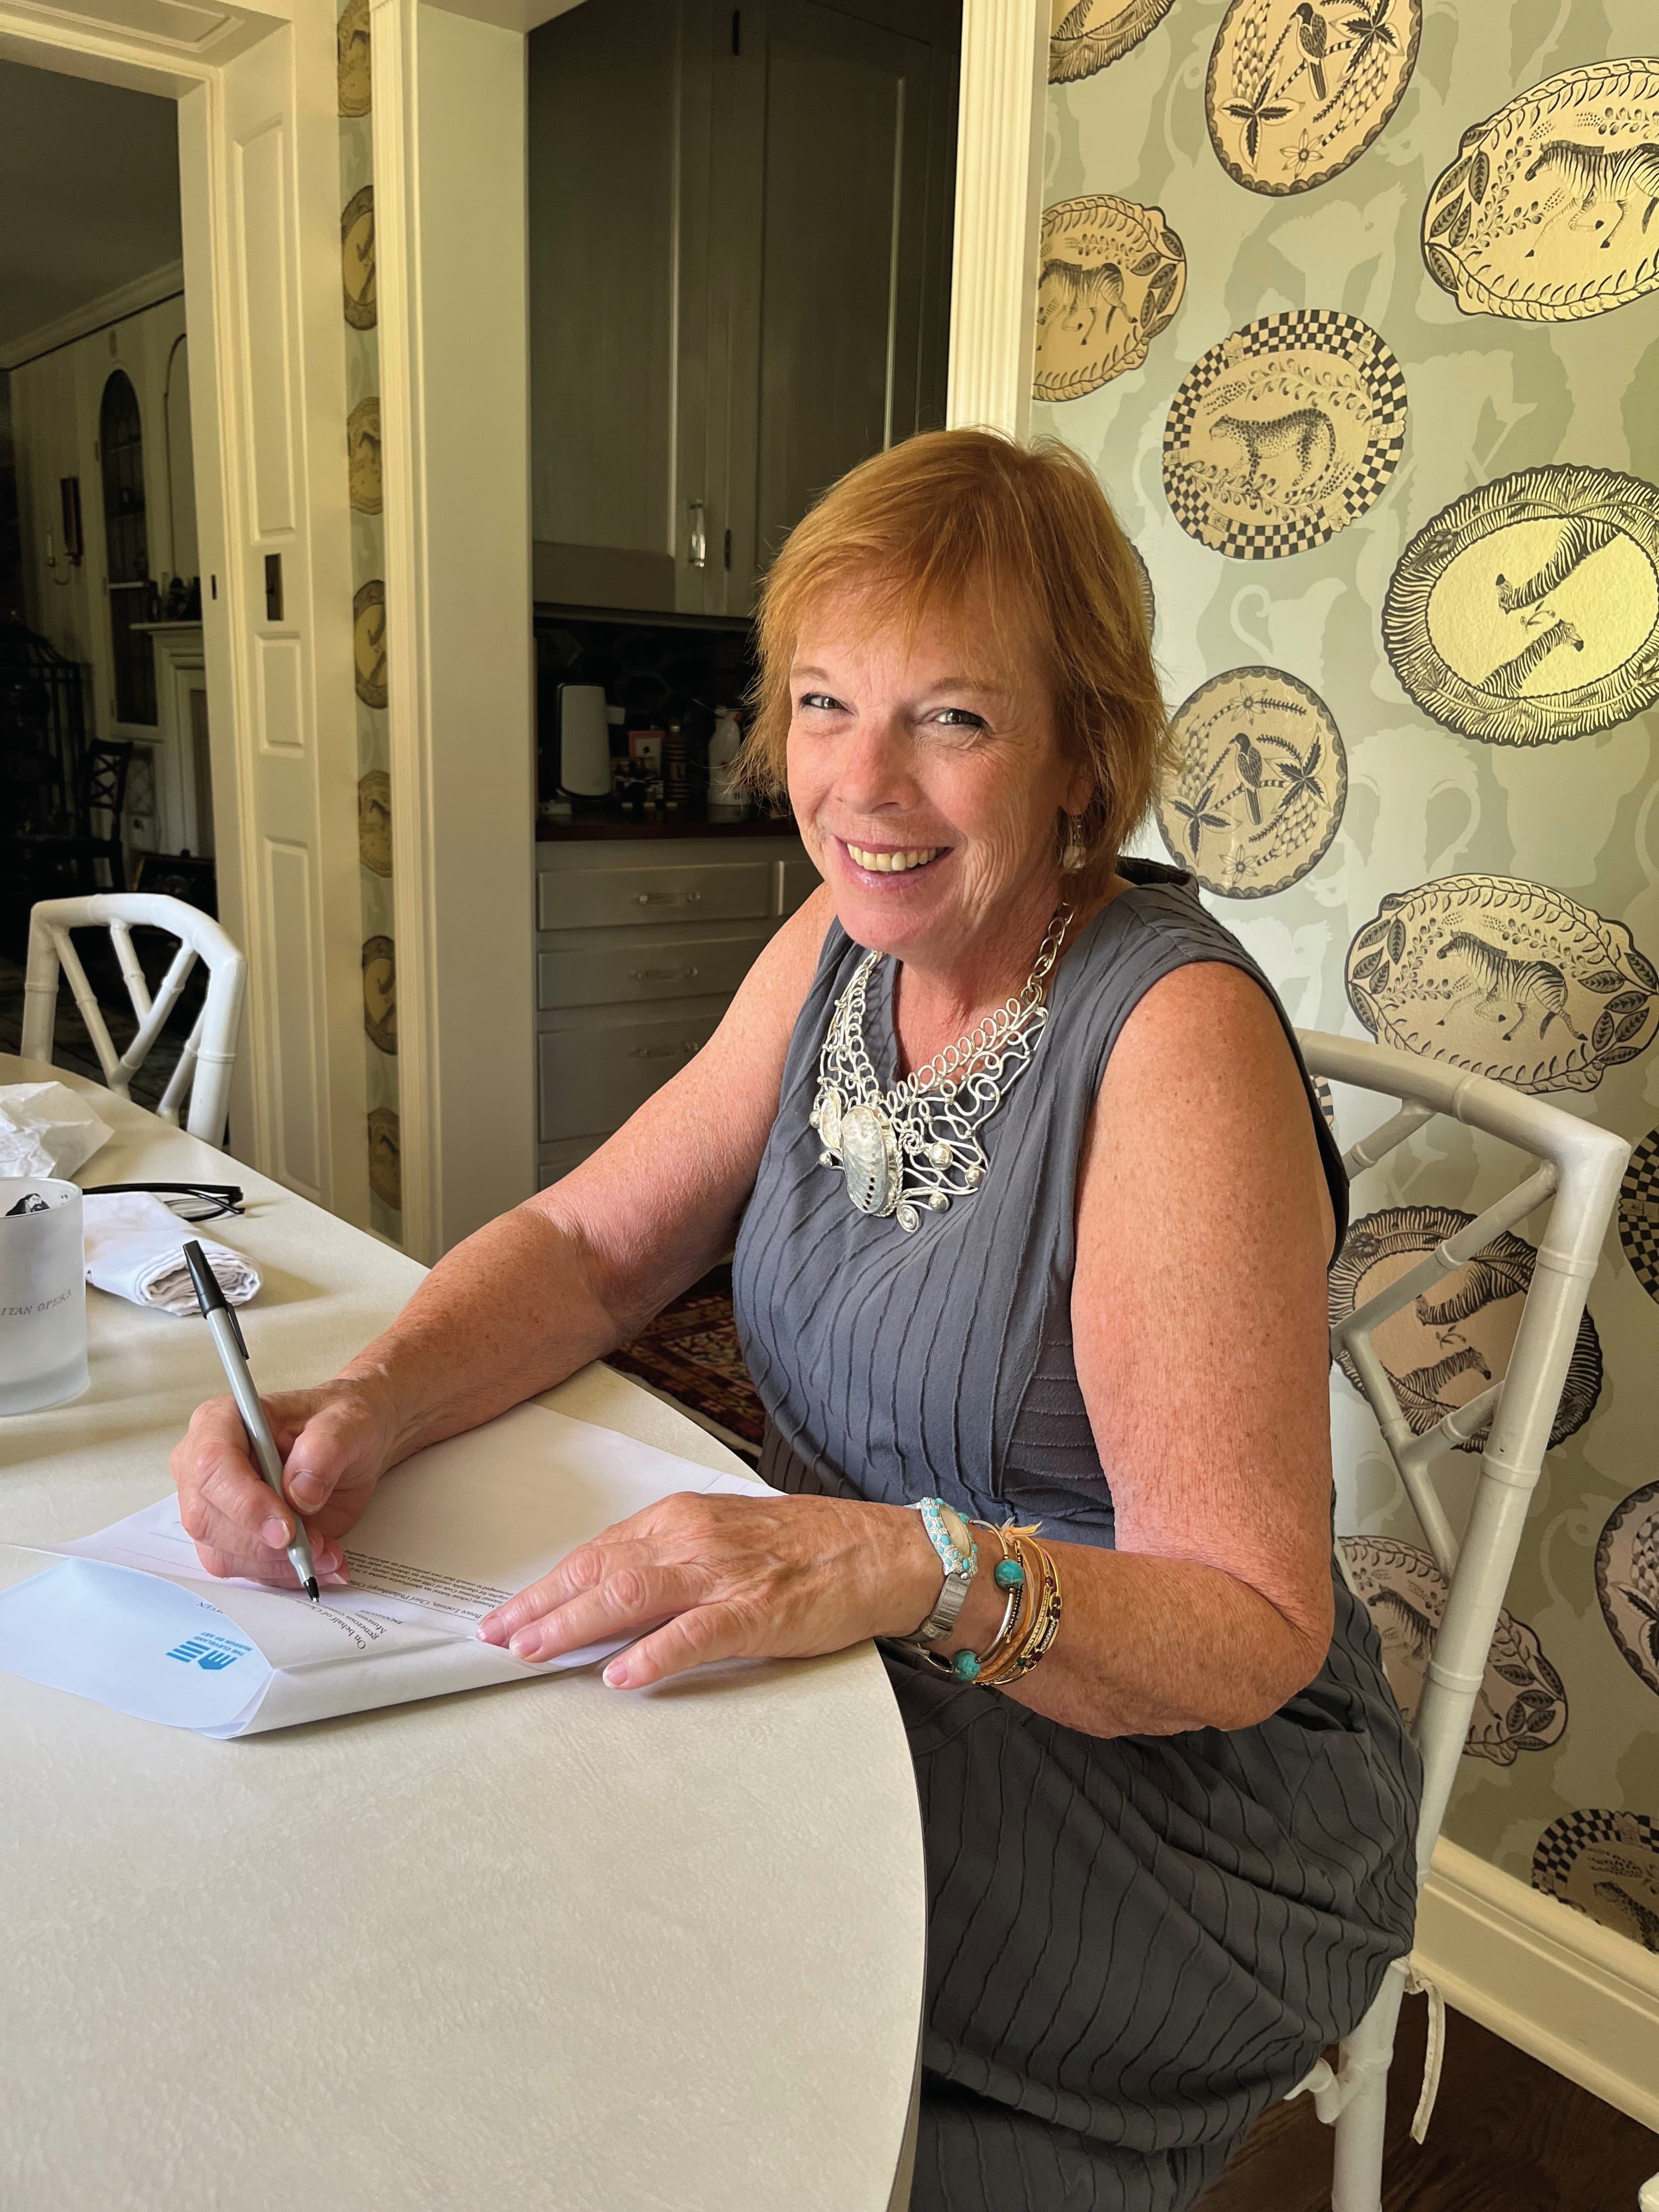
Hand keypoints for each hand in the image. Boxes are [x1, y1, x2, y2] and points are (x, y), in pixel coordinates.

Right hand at [169, 1377, 398, 1588]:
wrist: (350, 1445)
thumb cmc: (339, 1423)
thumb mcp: (347, 1422)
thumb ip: (324, 1450)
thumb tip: (299, 1494)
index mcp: (222, 1421)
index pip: (211, 1464)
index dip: (245, 1503)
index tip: (286, 1529)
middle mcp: (206, 1466)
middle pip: (207, 1519)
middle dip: (263, 1544)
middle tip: (315, 1544)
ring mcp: (215, 1506)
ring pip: (223, 1553)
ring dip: (278, 1564)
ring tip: (328, 1551)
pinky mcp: (233, 1537)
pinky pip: (246, 1568)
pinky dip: (285, 1573)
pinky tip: (322, 1561)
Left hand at [476, 1489, 943, 1688]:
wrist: (880, 1551)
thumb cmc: (805, 1547)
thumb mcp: (723, 1538)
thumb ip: (667, 1561)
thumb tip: (606, 1595)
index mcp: (682, 1519)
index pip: (597, 1551)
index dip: (547, 1585)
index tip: (508, 1612)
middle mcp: (693, 1538)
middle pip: (599, 1569)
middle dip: (541, 1606)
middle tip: (497, 1636)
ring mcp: (723, 1574)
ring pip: (630, 1594)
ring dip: (575, 1625)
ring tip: (534, 1651)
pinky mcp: (756, 1610)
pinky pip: (693, 1634)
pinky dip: (652, 1655)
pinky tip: (621, 1675)